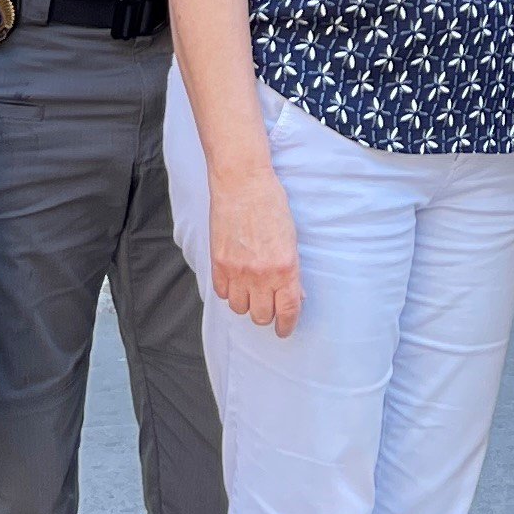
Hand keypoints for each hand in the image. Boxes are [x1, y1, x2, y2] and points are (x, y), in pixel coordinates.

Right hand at [207, 161, 303, 338]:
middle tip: (268, 304)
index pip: (287, 310)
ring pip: (240, 309)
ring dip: (246, 303)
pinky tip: (235, 279)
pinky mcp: (218, 264)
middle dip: (267, 313)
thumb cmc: (270, 203)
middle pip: (262, 316)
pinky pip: (222, 293)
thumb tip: (295, 293)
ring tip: (250, 290)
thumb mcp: (291, 237)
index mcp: (285, 267)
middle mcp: (261, 274)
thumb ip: (292, 269)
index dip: (286, 325)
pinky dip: (229, 291)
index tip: (284, 329)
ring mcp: (237, 270)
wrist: (242, 183)